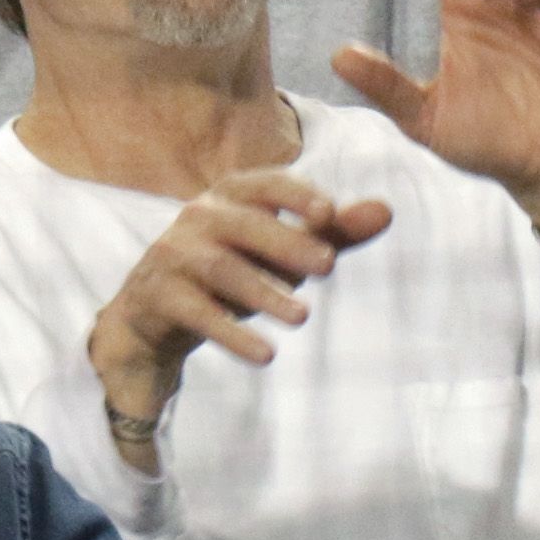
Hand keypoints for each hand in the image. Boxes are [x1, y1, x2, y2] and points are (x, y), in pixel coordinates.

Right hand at [85, 169, 393, 451]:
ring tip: (303, 318)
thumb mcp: (282, 253)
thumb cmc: (230, 272)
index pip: (262, 184)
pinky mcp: (157, 295)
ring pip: (220, 268)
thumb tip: (387, 210)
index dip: (293, 194)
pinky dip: (231, 333)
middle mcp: (197, 218)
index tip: (327, 212)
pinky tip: (266, 355)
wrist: (152, 316)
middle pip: (242, 225)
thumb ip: (332, 233)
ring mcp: (172, 255)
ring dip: (263, 292)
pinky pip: (196, 311)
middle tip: (328, 266)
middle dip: (285, 243)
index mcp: (228, 197)